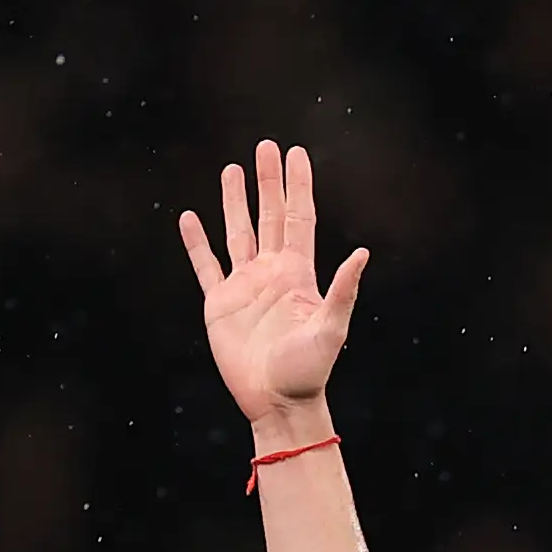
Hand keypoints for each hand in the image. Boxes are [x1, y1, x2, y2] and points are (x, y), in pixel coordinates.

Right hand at [178, 141, 367, 436]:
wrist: (277, 404)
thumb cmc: (308, 373)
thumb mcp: (331, 329)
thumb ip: (343, 290)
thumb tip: (362, 253)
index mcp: (298, 275)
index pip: (298, 218)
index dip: (298, 186)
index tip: (297, 152)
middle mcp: (271, 274)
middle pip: (268, 216)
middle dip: (268, 182)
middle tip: (266, 147)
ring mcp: (244, 287)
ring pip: (238, 233)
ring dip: (235, 202)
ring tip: (232, 169)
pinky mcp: (219, 304)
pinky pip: (206, 265)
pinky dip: (196, 243)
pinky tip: (189, 218)